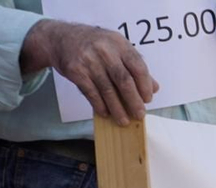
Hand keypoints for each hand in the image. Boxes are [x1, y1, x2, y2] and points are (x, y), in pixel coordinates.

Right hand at [23, 20, 157, 124]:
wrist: (61, 38)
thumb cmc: (94, 45)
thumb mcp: (116, 48)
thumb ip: (135, 66)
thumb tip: (154, 88)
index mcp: (119, 43)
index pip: (138, 67)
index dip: (145, 86)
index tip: (148, 99)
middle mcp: (105, 50)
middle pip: (124, 80)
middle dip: (133, 101)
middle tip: (139, 115)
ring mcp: (89, 60)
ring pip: (107, 90)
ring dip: (117, 108)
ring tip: (124, 121)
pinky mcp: (76, 71)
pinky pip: (91, 92)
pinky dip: (99, 105)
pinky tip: (106, 113)